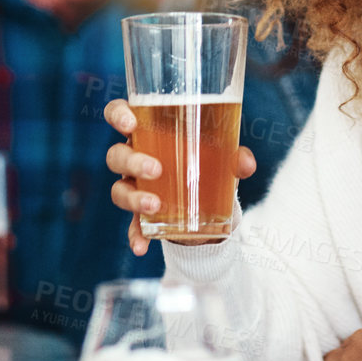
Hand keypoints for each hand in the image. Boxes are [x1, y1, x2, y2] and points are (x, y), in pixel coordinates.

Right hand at [103, 99, 256, 256]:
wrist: (208, 201)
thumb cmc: (207, 162)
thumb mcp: (222, 155)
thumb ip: (234, 156)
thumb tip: (245, 164)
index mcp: (148, 132)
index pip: (118, 114)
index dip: (118, 115)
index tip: (130, 124)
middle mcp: (135, 157)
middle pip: (116, 155)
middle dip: (132, 161)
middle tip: (156, 169)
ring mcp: (135, 188)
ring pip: (119, 190)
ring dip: (133, 198)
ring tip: (155, 205)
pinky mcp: (142, 215)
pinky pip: (132, 224)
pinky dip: (135, 235)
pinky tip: (141, 246)